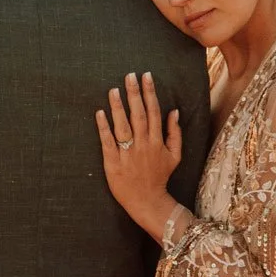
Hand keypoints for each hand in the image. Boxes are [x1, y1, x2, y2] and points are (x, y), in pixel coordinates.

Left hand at [96, 71, 181, 240]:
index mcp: (157, 142)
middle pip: (139, 115)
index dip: (150, 93)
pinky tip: (100, 113)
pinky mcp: (113, 163)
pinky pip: (108, 142)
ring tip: (113, 90)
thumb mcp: (175, 156)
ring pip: (123, 126)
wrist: (147, 201)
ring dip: (118, 107)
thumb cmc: (160, 177)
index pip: (154, 112)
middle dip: (134, 94)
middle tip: (129, 75)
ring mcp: (128, 154)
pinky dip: (104, 128)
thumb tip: (174, 111)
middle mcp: (143, 145)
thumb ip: (175, 133)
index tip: (146, 76)